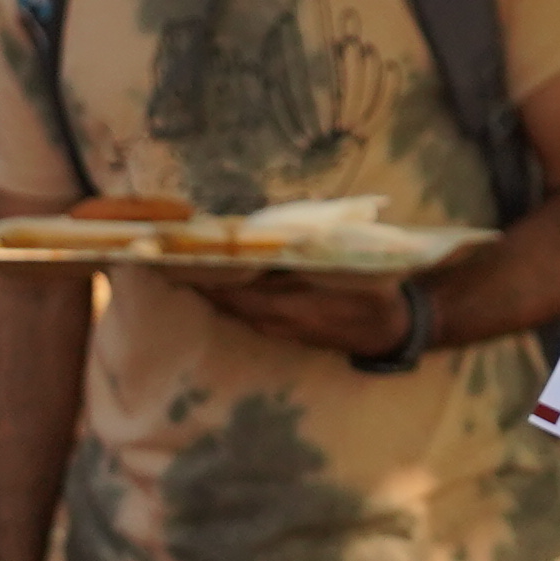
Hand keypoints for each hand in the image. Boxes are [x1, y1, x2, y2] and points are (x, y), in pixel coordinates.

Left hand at [174, 267, 417, 359]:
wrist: (393, 331)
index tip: (178, 260)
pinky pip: (248, 316)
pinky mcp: (285, 334)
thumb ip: (314, 250)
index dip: (206, 279)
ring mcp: (282, 331)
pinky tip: (217, 285)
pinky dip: (229, 301)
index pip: (236, 293)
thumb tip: (286, 226)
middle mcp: (280, 322)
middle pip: (228, 304)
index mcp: (293, 306)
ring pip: (235, 312)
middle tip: (167, 260)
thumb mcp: (349, 267)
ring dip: (211, 293)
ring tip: (182, 269)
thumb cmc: (373, 293)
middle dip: (199, 284)